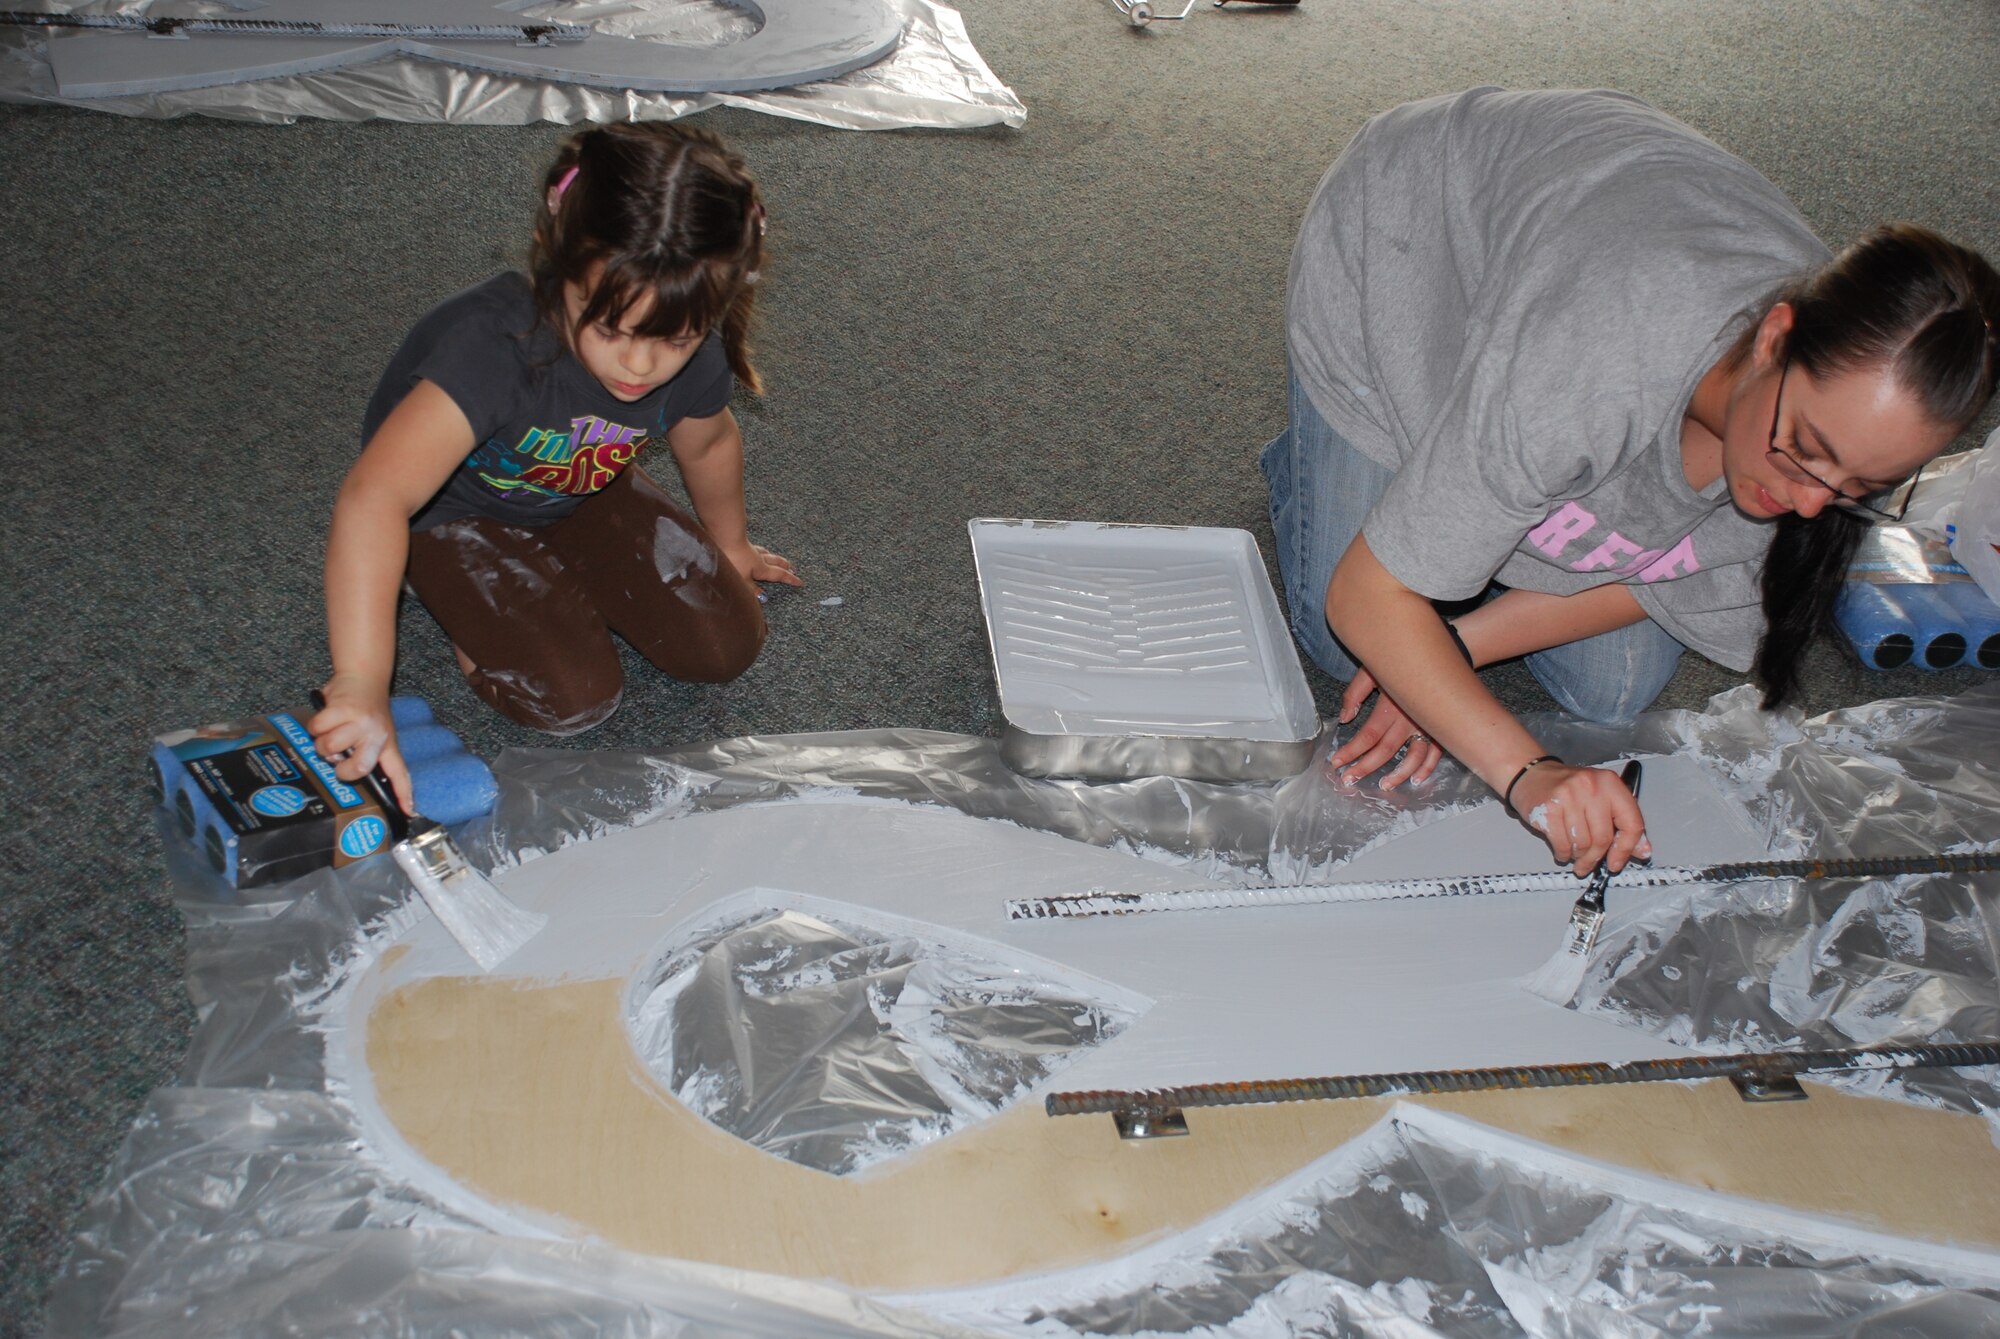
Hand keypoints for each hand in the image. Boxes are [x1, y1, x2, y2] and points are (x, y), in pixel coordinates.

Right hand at [306, 674, 413, 814]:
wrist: (363, 676)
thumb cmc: (364, 710)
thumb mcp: (374, 732)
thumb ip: (365, 753)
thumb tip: (347, 775)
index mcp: (387, 744)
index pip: (399, 772)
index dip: (402, 794)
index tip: (408, 812)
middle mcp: (377, 734)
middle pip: (357, 768)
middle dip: (340, 768)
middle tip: (338, 757)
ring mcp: (360, 721)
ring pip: (329, 747)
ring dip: (323, 741)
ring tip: (332, 730)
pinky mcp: (341, 709)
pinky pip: (317, 729)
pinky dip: (315, 725)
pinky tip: (326, 717)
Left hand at [723, 541, 802, 588]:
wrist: (723, 537)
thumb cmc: (732, 560)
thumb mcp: (742, 580)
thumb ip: (752, 589)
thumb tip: (763, 597)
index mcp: (761, 568)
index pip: (779, 575)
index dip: (790, 579)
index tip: (800, 582)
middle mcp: (758, 558)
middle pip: (775, 561)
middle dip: (785, 565)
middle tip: (792, 568)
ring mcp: (749, 549)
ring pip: (766, 553)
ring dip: (773, 557)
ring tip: (776, 559)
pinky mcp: (739, 543)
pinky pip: (754, 548)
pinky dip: (759, 551)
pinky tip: (754, 550)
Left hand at [1326, 667, 1442, 790]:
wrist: (1439, 656)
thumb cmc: (1402, 662)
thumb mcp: (1373, 669)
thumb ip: (1356, 693)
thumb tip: (1345, 717)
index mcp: (1391, 706)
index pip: (1368, 736)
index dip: (1351, 751)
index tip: (1336, 762)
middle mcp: (1409, 719)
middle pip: (1385, 750)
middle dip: (1365, 767)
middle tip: (1349, 779)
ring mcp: (1427, 726)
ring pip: (1413, 757)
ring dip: (1398, 774)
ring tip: (1383, 786)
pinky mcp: (1441, 728)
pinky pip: (1436, 753)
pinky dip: (1427, 768)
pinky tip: (1416, 779)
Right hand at [1508, 762, 1651, 875]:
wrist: (1532, 774)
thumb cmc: (1569, 788)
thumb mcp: (1602, 798)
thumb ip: (1623, 823)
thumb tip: (1642, 850)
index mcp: (1610, 784)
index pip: (1631, 823)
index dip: (1626, 848)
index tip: (1617, 862)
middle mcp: (1591, 787)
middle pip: (1603, 838)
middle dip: (1595, 858)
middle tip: (1588, 864)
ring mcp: (1568, 796)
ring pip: (1582, 844)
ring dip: (1578, 856)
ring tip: (1574, 853)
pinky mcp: (1549, 808)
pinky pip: (1562, 844)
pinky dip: (1563, 853)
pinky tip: (1562, 850)